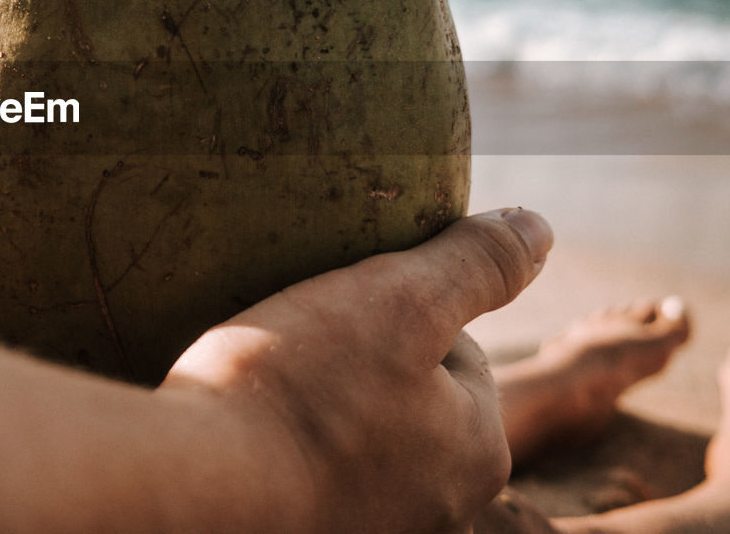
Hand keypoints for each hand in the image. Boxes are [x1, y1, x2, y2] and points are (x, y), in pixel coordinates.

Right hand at [161, 208, 551, 532]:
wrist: (193, 486)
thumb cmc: (297, 389)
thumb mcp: (398, 300)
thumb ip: (475, 263)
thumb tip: (536, 226)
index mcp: (478, 452)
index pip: (456, 350)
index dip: (393, 313)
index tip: (335, 313)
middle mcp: (440, 509)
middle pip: (408, 397)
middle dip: (361, 363)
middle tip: (298, 345)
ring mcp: (375, 529)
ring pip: (359, 435)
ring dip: (323, 404)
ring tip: (269, 383)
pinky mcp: (313, 533)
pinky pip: (314, 470)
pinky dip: (289, 446)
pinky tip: (252, 429)